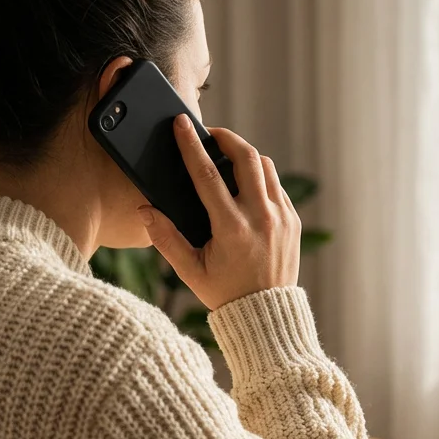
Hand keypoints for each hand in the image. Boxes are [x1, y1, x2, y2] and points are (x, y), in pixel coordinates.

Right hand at [138, 115, 300, 310]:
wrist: (266, 315)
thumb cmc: (225, 293)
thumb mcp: (190, 271)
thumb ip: (165, 239)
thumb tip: (145, 210)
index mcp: (232, 229)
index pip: (207, 175)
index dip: (191, 146)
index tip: (181, 124)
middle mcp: (261, 217)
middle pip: (246, 157)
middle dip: (226, 137)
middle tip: (209, 134)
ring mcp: (281, 217)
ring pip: (265, 166)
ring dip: (245, 155)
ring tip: (226, 156)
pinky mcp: (293, 221)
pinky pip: (277, 185)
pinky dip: (260, 176)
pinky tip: (245, 182)